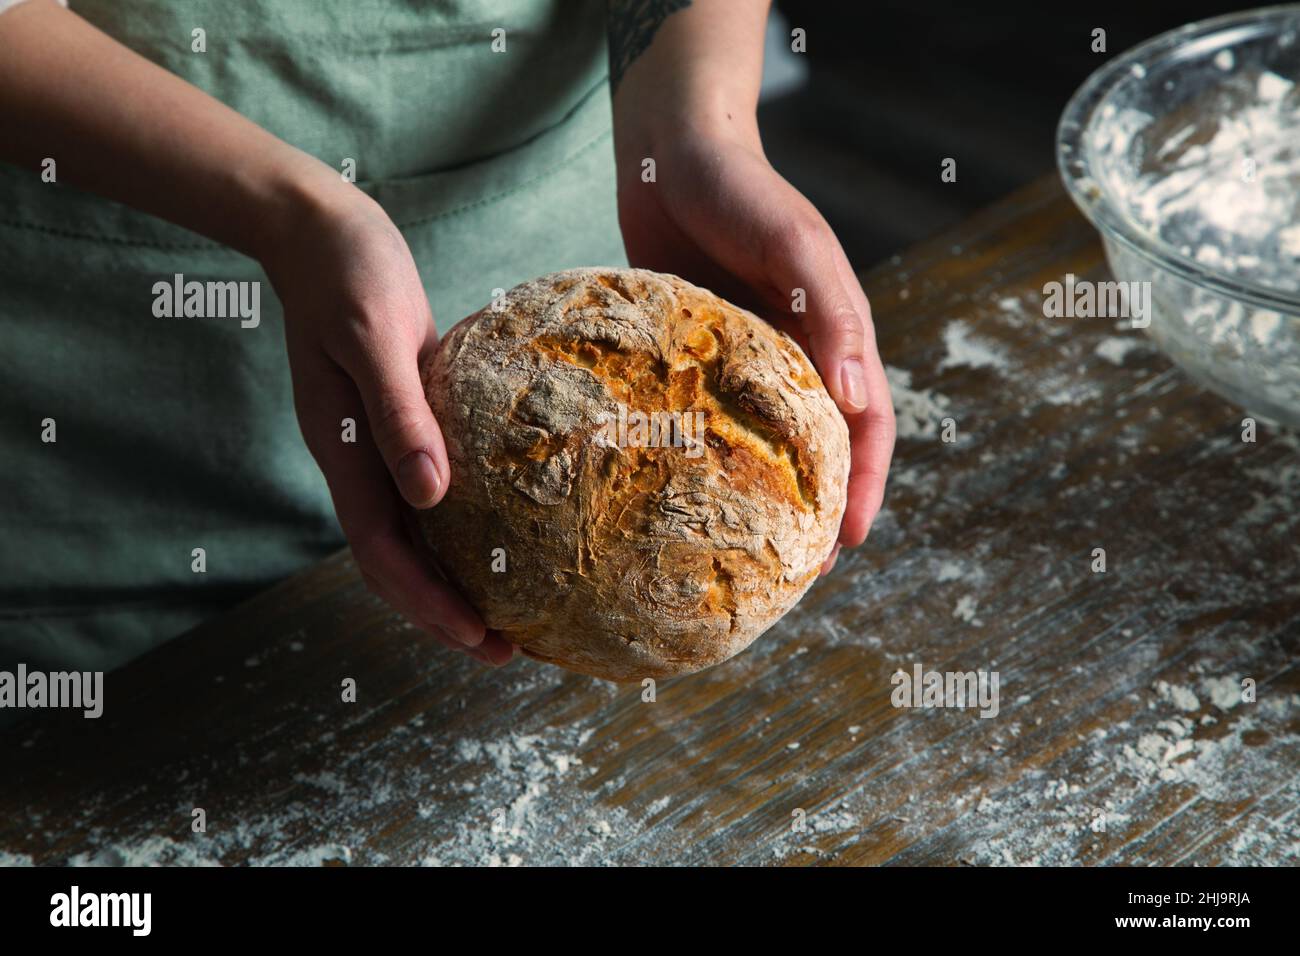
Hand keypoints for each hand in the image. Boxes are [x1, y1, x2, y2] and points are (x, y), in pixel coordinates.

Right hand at [259, 182, 515, 665]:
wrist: (319, 230)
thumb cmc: (348, 274)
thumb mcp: (374, 337)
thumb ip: (398, 415)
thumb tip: (432, 498)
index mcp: (344, 453)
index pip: (385, 554)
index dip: (430, 604)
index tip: (481, 639)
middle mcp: (359, 462)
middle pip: (398, 561)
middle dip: (446, 613)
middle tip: (509, 650)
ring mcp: (376, 445)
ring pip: (413, 534)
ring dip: (453, 578)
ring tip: (510, 610)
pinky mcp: (402, 420)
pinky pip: (428, 491)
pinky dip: (459, 527)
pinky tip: (501, 530)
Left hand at [614, 119, 895, 572]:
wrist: (673, 151)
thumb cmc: (742, 189)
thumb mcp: (795, 245)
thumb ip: (831, 314)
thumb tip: (857, 402)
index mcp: (836, 335)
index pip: (866, 426)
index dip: (865, 487)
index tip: (849, 544)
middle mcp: (797, 353)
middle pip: (819, 445)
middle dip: (818, 507)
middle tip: (796, 569)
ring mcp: (746, 358)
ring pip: (765, 440)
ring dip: (764, 492)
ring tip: (745, 545)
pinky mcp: (698, 355)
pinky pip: (709, 417)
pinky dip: (708, 457)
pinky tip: (682, 490)